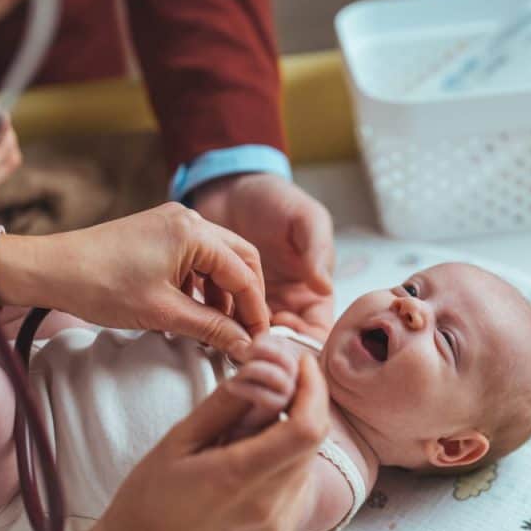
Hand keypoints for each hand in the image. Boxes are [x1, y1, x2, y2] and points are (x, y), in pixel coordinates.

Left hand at [0, 203, 270, 360]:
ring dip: (224, 294)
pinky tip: (196, 313)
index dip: (256, 312)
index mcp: (194, 232)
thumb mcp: (163, 313)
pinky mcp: (159, 233)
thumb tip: (245, 347)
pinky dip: (203, 286)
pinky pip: (196, 259)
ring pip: (218, 261)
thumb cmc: (101, 287)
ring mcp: (173, 223)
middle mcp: (189, 220)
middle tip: (246, 334)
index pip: (244, 274)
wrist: (51, 270)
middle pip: (240, 260)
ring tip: (219, 330)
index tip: (260, 342)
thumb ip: (211, 328)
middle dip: (246, 299)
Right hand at [86, 353, 329, 530]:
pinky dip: (288, 462)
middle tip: (279, 383)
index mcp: (238, 477)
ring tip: (255, 427)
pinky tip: (255, 459)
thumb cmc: (148, 498)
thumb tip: (262, 367)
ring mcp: (276, 526)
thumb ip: (225, 403)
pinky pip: (297, 486)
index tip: (301, 363)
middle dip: (305, 403)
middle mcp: (267, 507)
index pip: (306, 427)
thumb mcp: (178, 440)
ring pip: (308, 463)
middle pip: (313, 442)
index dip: (314, 389)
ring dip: (295, 433)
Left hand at [193, 173, 334, 338]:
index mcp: (311, 290)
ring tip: (224, 331)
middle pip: (280, 341)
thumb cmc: (274, 197)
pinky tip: (205, 318)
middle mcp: (283, 302)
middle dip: (266, 346)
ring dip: (239, 337)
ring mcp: (250, 302)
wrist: (229, 184)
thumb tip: (324, 286)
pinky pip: (219, 320)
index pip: (315, 330)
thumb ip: (316, 250)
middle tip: (248, 342)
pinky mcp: (219, 296)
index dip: (301, 340)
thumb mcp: (305, 218)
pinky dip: (215, 323)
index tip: (279, 335)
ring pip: (248, 335)